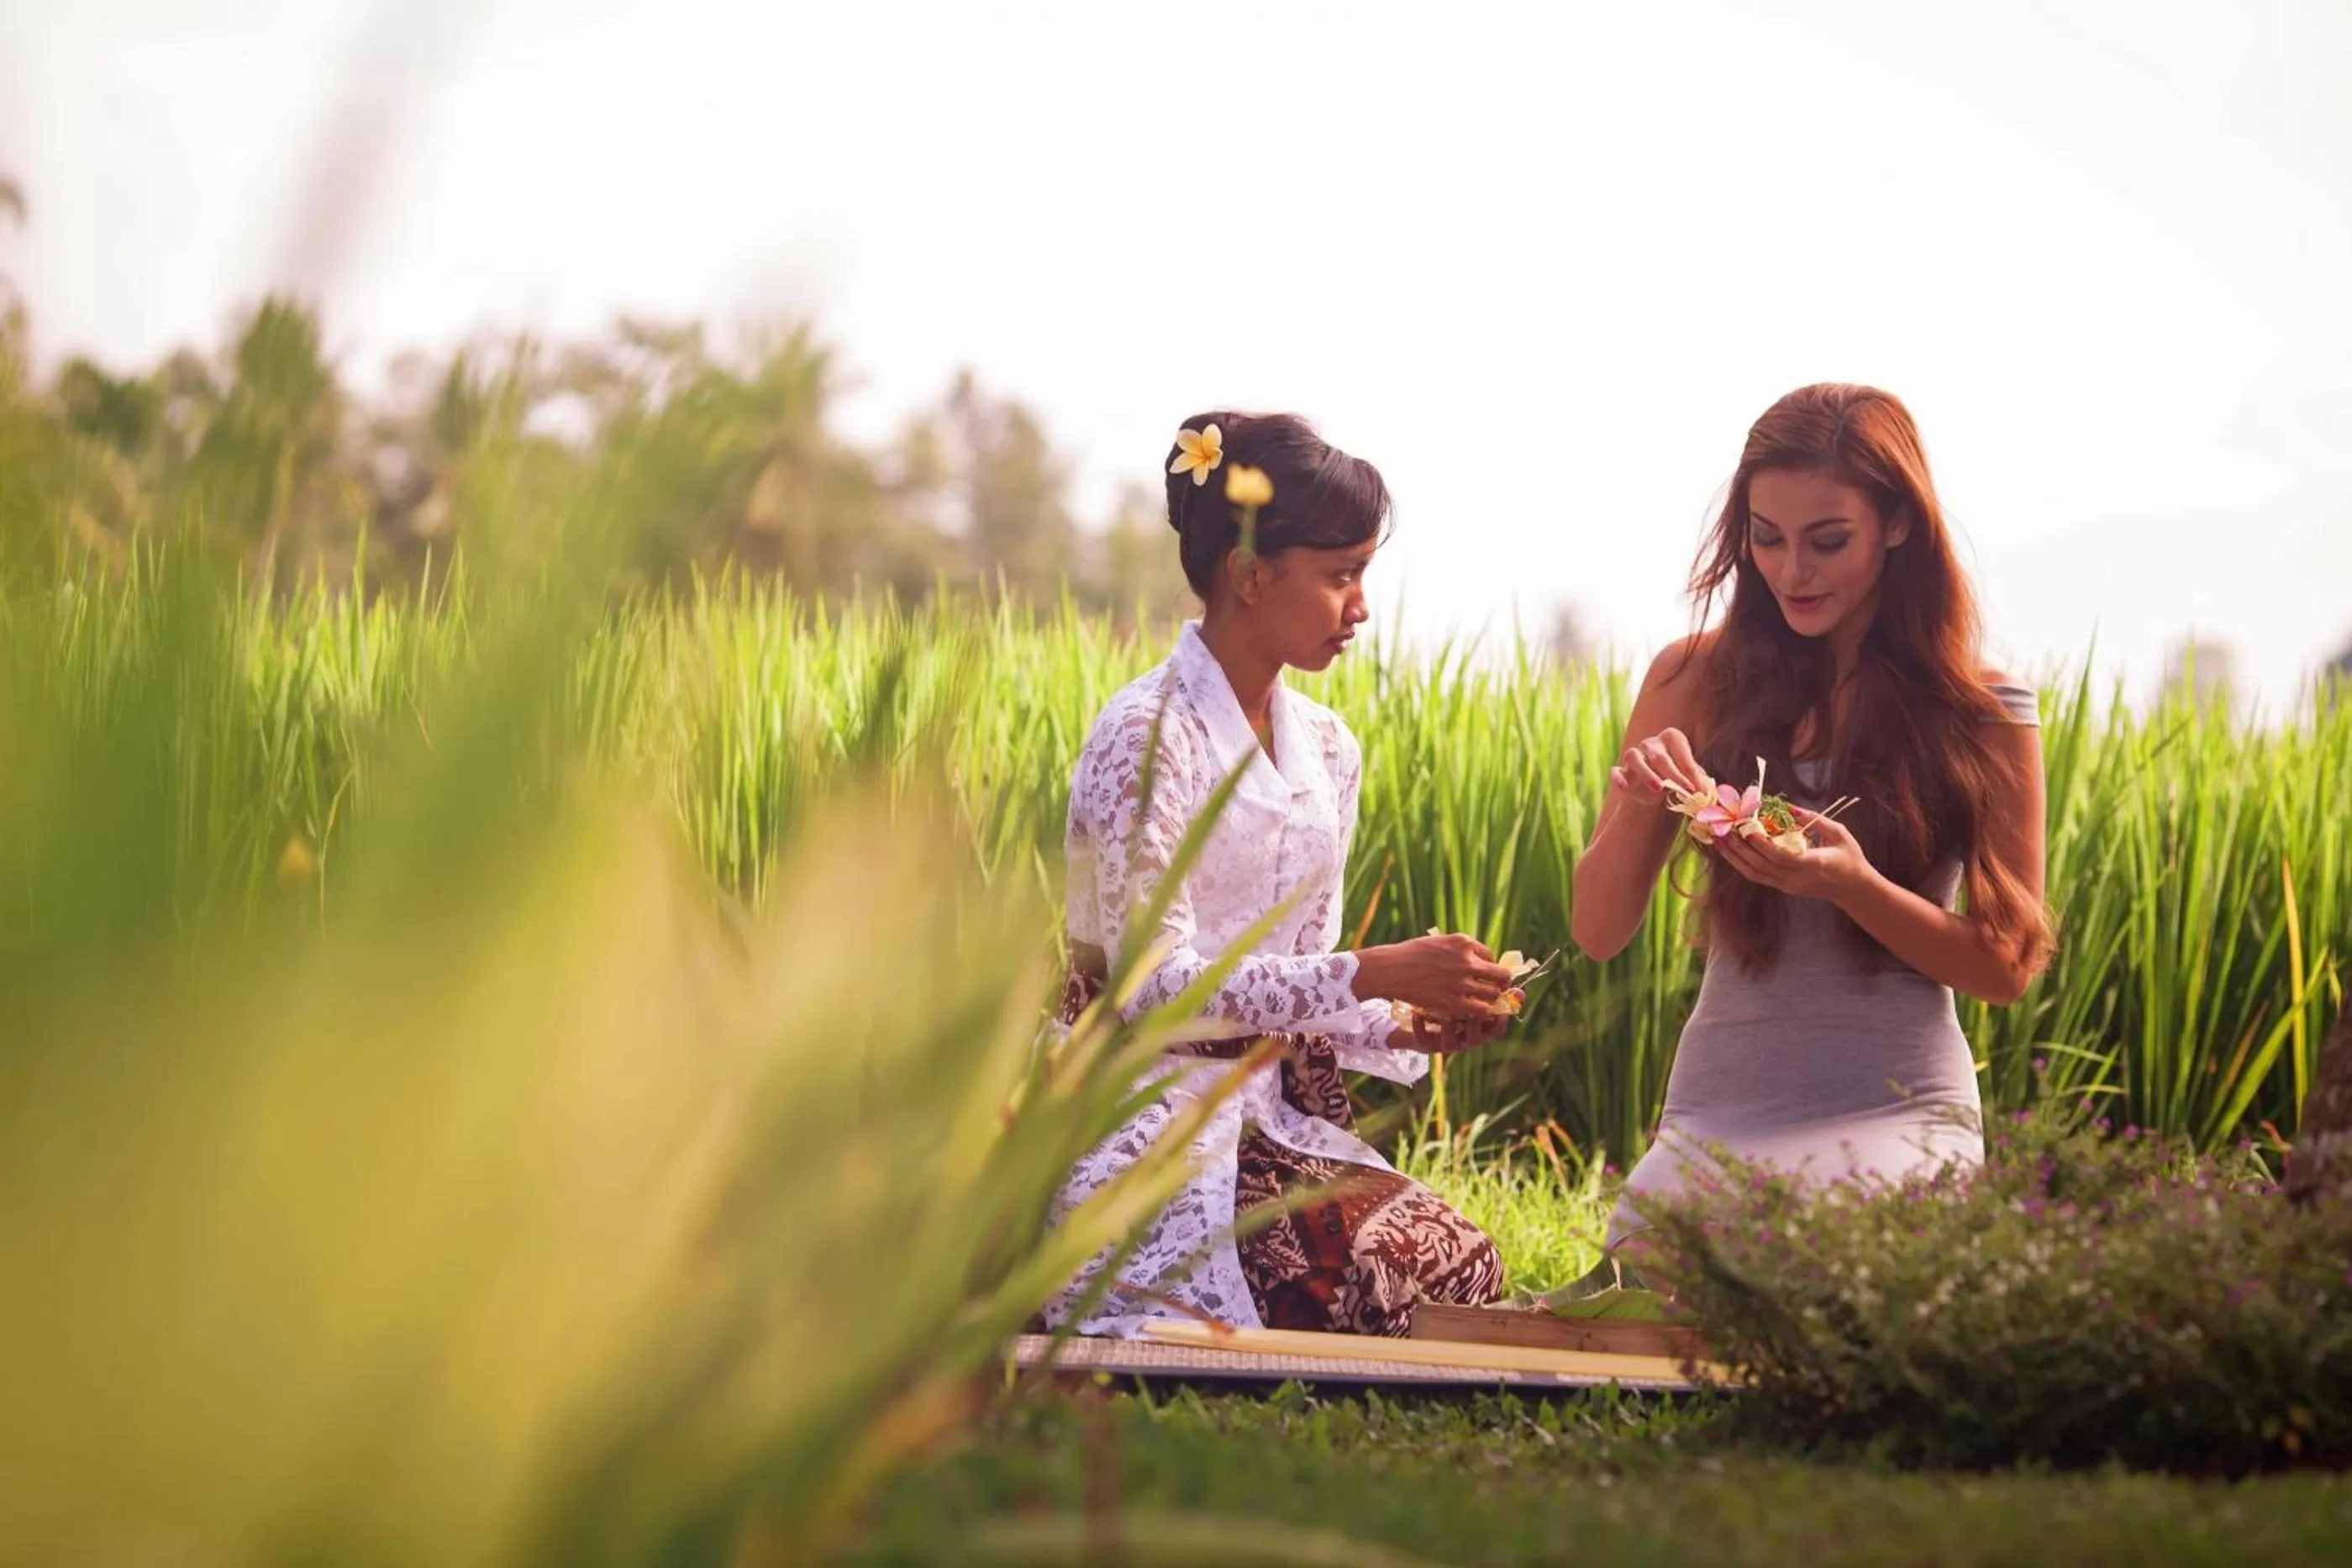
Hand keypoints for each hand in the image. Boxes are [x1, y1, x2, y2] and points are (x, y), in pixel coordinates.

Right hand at [1354, 933, 1516, 1017]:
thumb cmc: (1411, 954)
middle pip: (1500, 975)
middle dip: (1501, 982)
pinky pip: (1481, 1009)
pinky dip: (1482, 1011)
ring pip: (1493, 994)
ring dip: (1491, 998)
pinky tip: (1475, 1011)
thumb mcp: (1439, 941)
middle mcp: (1467, 961)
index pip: (1490, 955)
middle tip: (1496, 988)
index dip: (1488, 966)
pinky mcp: (1454, 1002)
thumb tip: (1477, 959)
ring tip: (1484, 1001)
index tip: (1482, 973)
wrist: (1391, 970)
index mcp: (1464, 942)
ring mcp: (1462, 982)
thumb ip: (1459, 949)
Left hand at [1404, 996, 1519, 1053]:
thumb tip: (1514, 980)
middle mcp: (1464, 1039)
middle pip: (1476, 1038)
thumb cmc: (1451, 1001)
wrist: (1419, 1013)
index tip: (1501, 1010)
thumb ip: (1490, 987)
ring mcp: (1445, 1043)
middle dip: (1475, 1024)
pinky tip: (1418, 1012)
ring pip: (1450, 1044)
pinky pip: (1424, 1039)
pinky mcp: (1425, 1044)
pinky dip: (1421, 1027)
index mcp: (1479, 1028)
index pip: (1496, 1031)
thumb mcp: (1470, 993)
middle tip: (1473, 1009)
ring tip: (1446, 1013)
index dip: (1500, 1022)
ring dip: (1449, 1028)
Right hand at [1610, 726, 1709, 805]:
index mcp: (1672, 738)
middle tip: (1684, 789)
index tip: (1696, 788)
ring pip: (1635, 759)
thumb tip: (1708, 792)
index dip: (1690, 771)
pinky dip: (1618, 778)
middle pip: (1659, 757)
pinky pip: (1616, 771)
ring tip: (1658, 788)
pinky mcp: (1621, 770)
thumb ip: (1699, 782)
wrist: (1657, 790)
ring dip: (1647, 774)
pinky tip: (1623, 786)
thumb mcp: (1691, 778)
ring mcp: (1634, 754)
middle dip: (1673, 774)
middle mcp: (1651, 743)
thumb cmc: (1678, 778)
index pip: (1681, 753)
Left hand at [1712, 809, 1873, 904]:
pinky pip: (1758, 876)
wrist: (1853, 889)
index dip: (1760, 844)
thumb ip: (1815, 820)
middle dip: (1738, 848)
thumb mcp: (1839, 834)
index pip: (1780, 857)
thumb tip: (1790, 807)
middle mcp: (1795, 878)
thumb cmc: (1849, 858)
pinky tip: (1732, 851)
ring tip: (1719, 840)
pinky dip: (1742, 863)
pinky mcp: (1783, 887)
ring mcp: (1787, 885)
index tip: (1746, 829)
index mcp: (1811, 865)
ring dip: (1734, 857)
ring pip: (1754, 874)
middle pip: (1760, 866)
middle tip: (1722, 830)